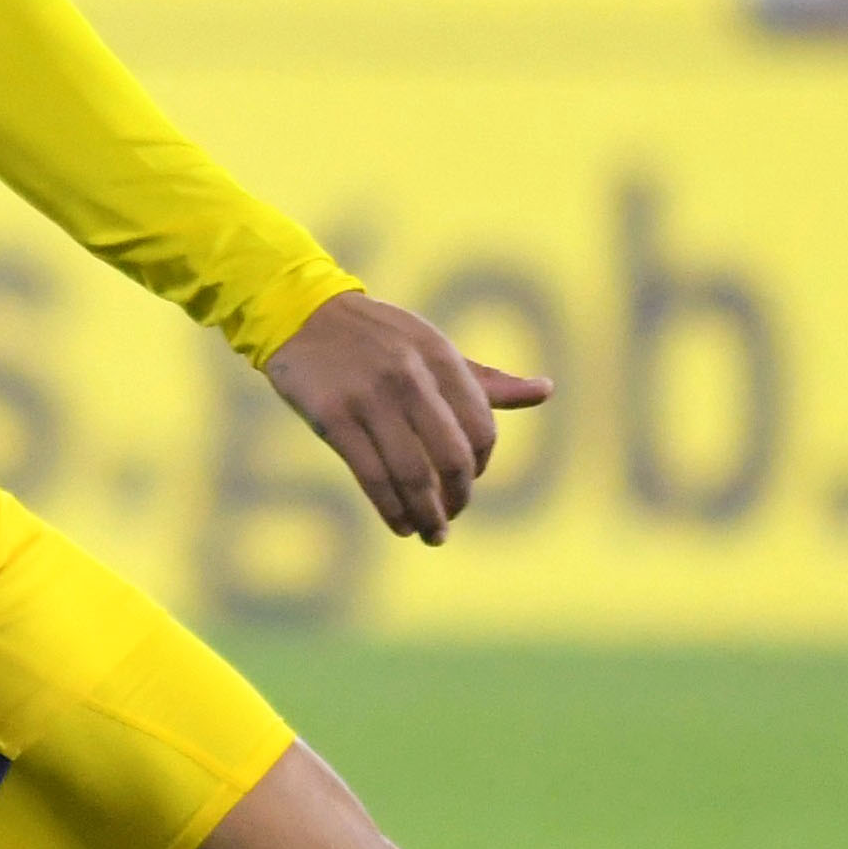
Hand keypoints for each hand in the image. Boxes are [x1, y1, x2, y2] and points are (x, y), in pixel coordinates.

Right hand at [262, 293, 551, 544]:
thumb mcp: (432, 347)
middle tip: (450, 519)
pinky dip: (391, 509)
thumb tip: (546, 390)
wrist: (301, 314)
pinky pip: (372, 476)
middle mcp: (410, 376)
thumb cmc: (375, 337)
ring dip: (426, 515)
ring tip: (429, 534)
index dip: (479, 466)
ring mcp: (370, 397)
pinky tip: (399, 523)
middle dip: (457, 499)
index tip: (466, 484)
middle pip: (452, 457)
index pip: (480, 428)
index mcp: (440, 357)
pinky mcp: (333, 417)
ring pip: (412, 474)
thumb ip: (485, 379)